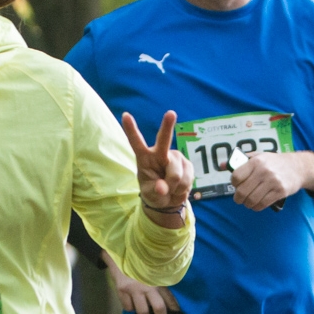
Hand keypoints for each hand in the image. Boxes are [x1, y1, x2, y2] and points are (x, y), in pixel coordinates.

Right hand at [105, 253, 177, 313]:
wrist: (119, 252)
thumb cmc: (139, 263)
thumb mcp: (152, 270)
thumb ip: (160, 282)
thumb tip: (170, 299)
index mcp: (157, 279)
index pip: (169, 297)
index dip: (174, 307)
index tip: (176, 312)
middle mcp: (147, 285)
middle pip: (159, 307)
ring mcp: (134, 289)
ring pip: (142, 312)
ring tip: (143, 311)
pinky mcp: (121, 290)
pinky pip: (128, 307)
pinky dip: (130, 307)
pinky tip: (131, 303)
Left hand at [121, 111, 192, 226]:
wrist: (169, 200)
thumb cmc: (154, 194)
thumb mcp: (150, 195)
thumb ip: (155, 191)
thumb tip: (163, 189)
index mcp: (145, 158)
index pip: (136, 142)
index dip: (131, 130)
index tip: (125, 115)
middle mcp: (160, 153)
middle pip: (164, 140)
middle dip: (167, 126)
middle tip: (171, 113)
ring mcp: (175, 157)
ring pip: (176, 173)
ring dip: (174, 186)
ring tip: (170, 188)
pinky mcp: (187, 164)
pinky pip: (188, 178)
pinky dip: (183, 187)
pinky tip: (178, 187)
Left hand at [231, 151, 313, 211]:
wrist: (298, 167)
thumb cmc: (274, 162)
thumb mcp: (258, 156)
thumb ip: (240, 161)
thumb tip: (221, 165)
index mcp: (256, 161)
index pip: (236, 177)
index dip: (234, 183)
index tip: (237, 185)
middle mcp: (264, 171)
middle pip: (242, 191)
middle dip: (238, 198)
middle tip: (239, 198)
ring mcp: (273, 182)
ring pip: (252, 200)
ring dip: (247, 204)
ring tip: (248, 201)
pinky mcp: (280, 192)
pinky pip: (262, 204)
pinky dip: (256, 207)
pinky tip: (257, 204)